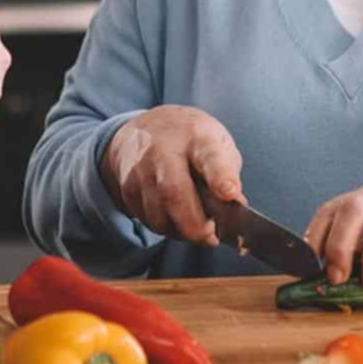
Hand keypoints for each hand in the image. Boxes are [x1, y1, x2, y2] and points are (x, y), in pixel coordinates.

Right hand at [99, 105, 243, 246]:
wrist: (147, 127)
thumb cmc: (192, 140)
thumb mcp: (218, 143)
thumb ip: (229, 174)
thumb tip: (235, 207)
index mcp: (198, 136)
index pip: (209, 157)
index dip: (221, 177)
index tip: (230, 194)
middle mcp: (164, 150)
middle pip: (175, 193)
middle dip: (195, 225)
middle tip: (210, 237)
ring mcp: (141, 168)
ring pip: (158, 215)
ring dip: (180, 231)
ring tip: (194, 226)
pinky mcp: (127, 187)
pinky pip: (147, 220)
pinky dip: (165, 227)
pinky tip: (174, 217)